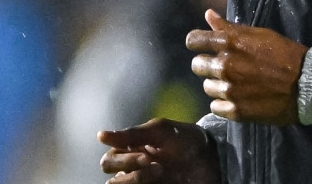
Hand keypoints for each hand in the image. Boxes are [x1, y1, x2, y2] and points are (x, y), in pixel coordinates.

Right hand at [98, 119, 218, 183]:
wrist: (211, 159)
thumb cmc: (186, 140)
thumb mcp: (161, 131)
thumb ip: (132, 134)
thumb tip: (100, 136)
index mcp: (131, 150)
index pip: (109, 160)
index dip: (123, 159)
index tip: (147, 156)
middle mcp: (132, 169)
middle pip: (110, 176)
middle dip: (129, 168)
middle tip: (153, 163)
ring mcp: (141, 182)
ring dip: (135, 180)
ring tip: (160, 172)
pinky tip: (159, 180)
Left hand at [186, 9, 309, 124]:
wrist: (305, 84)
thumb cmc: (284, 54)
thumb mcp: (259, 34)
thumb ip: (230, 27)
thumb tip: (208, 15)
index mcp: (229, 43)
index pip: (193, 41)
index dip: (196, 43)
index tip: (202, 46)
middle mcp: (225, 66)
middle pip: (196, 65)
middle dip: (207, 65)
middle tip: (225, 68)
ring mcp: (229, 90)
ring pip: (207, 87)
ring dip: (218, 85)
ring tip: (236, 84)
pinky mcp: (235, 111)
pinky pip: (215, 106)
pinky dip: (224, 103)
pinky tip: (238, 98)